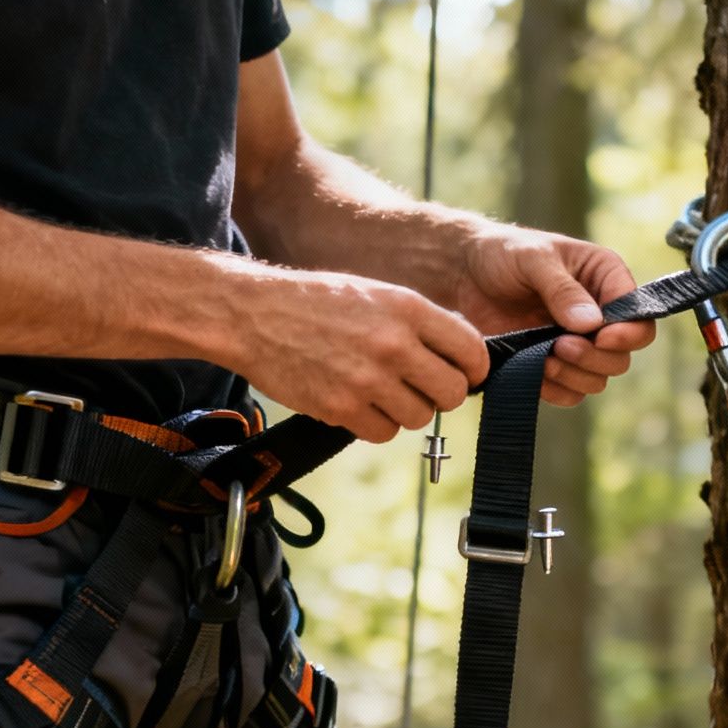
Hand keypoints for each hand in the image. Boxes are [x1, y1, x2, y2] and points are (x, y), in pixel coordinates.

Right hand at [233, 271, 489, 443]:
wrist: (254, 315)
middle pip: (453, 393)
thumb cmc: (317, 302)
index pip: (472, 351)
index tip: (462, 373)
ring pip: (419, 417)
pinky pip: (384, 432)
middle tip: (421, 387)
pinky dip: (375, 424)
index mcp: (408, 308)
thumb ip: (420, 322)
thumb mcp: (376, 294)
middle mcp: (393, 344)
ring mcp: (368, 379)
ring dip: (406, 410)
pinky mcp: (341, 407)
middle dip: (441, 394)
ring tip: (381, 390)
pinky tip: (358, 402)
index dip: (473, 369)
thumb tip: (462, 354)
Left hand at [449, 225, 650, 405]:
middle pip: (621, 355)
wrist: (461, 275)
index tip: (601, 337)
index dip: (627, 333)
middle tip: (560, 346)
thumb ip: (562, 289)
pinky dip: (556, 390)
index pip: (638, 316)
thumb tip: (591, 323)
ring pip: (597, 379)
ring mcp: (576, 342)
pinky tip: (534, 372)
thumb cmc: (501, 253)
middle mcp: (598, 314)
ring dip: (574, 376)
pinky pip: (569, 393)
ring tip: (543, 358)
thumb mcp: (533, 259)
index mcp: (605, 278)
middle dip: (594, 358)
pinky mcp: (552, 365)